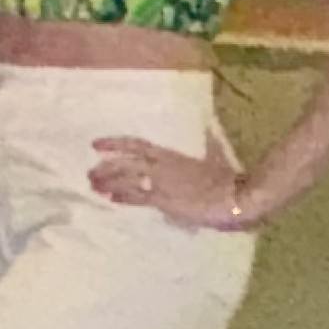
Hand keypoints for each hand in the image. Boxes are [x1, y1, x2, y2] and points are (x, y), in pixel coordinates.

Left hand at [87, 136, 259, 229]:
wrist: (238, 196)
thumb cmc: (229, 178)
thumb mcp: (216, 156)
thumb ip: (209, 143)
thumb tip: (210, 128)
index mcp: (172, 156)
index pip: (137, 145)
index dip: (114, 143)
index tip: (95, 144)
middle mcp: (162, 166)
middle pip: (125, 163)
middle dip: (105, 168)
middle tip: (89, 173)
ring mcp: (161, 183)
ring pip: (125, 179)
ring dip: (108, 183)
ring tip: (93, 186)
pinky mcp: (164, 200)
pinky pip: (137, 197)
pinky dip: (122, 198)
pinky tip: (111, 199)